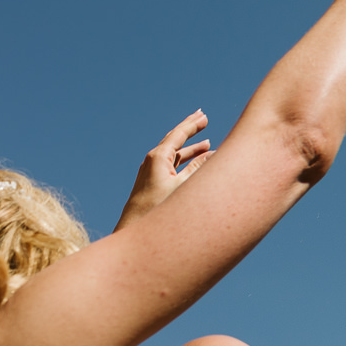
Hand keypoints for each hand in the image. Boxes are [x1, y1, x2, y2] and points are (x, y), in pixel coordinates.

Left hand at [113, 110, 214, 231]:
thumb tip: (213, 154)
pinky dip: (185, 160)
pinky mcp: (152, 183)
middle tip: (202, 117)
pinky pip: (172, 165)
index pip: (178, 134)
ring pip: (174, 153)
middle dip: (189, 129)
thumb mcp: (183, 186)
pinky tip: (195, 163)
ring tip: (206, 143)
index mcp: (157, 157)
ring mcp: (151, 172)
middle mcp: (152, 161)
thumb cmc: (158, 209)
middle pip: (174, 139)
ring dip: (190, 148)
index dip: (192, 125)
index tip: (204, 116)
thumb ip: (198, 168)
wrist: (133, 229)